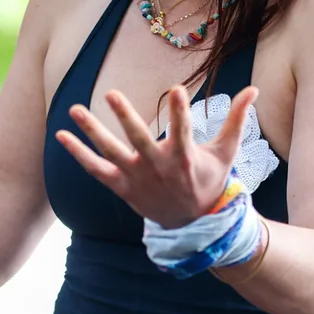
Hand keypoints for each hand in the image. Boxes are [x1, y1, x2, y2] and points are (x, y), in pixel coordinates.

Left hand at [56, 85, 256, 228]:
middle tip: (110, 93)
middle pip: (138, 139)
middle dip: (124, 116)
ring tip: (74, 109)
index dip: (180, 110)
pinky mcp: (121, 186)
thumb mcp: (226, 152)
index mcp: (184, 157)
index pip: (182, 130)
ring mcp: (136, 178)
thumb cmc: (210, 181)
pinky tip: (60, 135)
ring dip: (91, 131)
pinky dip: (77, 154)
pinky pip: (95, 170)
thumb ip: (236, 119)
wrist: (194, 224)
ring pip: (110, 152)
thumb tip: (253, 89)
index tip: (177, 89)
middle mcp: (157, 167)